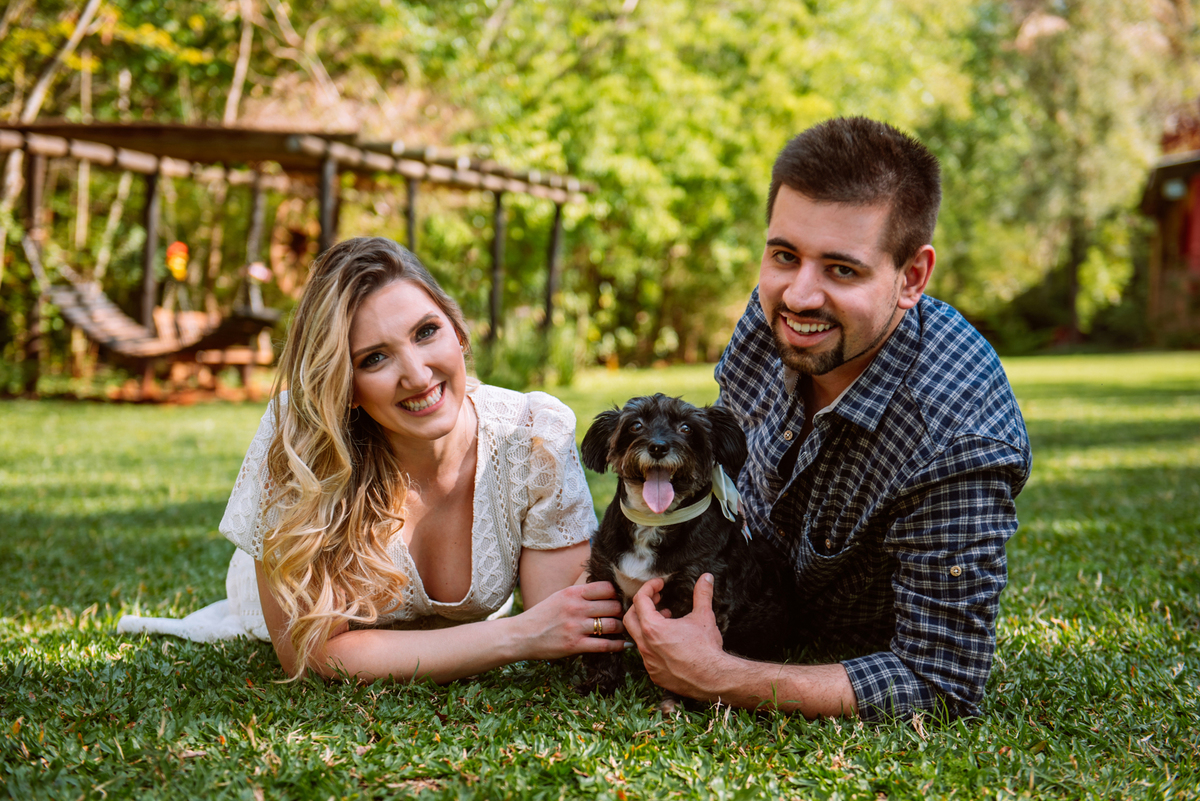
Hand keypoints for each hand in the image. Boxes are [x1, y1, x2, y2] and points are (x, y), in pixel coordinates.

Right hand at [514, 580, 626, 659]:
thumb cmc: (542, 615)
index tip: (618, 600)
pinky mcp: (575, 645)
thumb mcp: (560, 596)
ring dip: (620, 628)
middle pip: (613, 606)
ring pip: (612, 625)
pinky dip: (618, 645)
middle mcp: (576, 607)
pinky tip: (623, 645)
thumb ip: (581, 593)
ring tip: (621, 629)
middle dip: (620, 611)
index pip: (607, 588)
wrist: (521, 635)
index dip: (616, 594)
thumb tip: (607, 592)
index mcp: (573, 593)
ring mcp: (576, 627)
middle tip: (622, 616)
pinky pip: (605, 645)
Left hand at [623, 573, 732, 699]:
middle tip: (657, 600)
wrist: (714, 679)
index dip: (649, 588)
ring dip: (648, 626)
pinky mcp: (655, 675)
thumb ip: (702, 594)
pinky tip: (670, 643)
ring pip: (638, 638)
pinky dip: (654, 645)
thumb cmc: (707, 648)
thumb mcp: (704, 616)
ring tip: (667, 620)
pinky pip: (647, 656)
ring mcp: (648, 662)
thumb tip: (706, 577)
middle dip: (641, 606)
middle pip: (629, 618)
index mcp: (653, 628)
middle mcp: (645, 646)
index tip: (660, 584)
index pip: (640, 600)